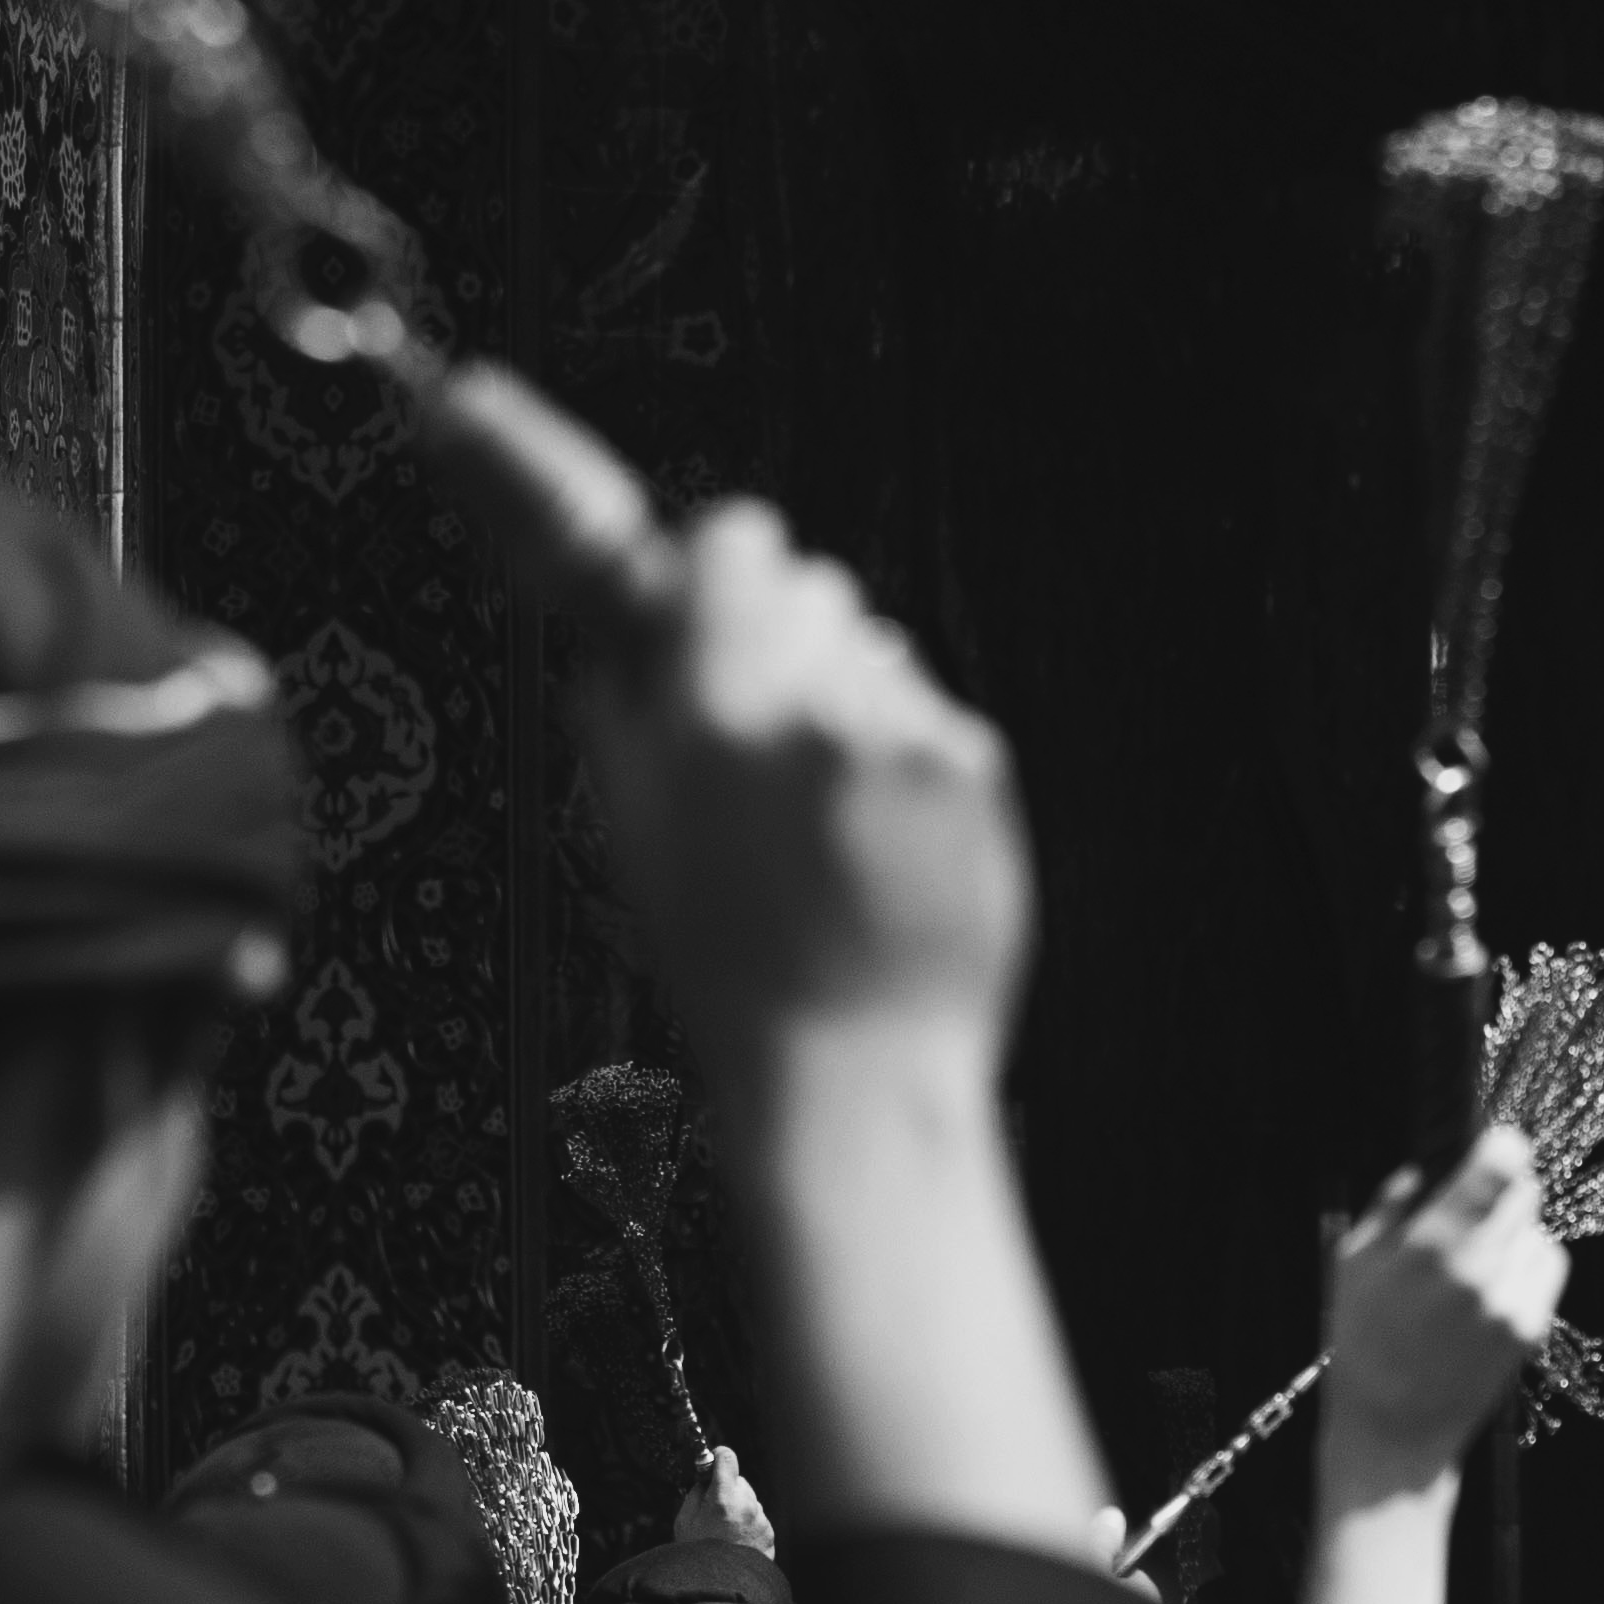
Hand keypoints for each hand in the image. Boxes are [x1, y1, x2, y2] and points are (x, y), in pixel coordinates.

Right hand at [576, 500, 1027, 1075]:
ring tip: (835, 816)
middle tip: (780, 734)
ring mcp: (899, 734)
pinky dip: (916, 763)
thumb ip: (632, 703)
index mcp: (708, 707)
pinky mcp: (971, 768)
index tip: (729, 596)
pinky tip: (892, 844)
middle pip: (817, 585)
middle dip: (796, 637)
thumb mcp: (635, 830)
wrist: (853, 1061)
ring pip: (882, 658)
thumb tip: (642, 617)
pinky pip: (936, 721)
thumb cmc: (731, 959)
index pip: (737, 542)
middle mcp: (809, 704)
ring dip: (858, 704)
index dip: (730, 568)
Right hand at [676, 1445, 775, 1555]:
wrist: (720, 1585)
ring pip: (750, 1500)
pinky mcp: (769, 1533)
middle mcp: (746, 1506)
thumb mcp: (685, 1519)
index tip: (714, 1460)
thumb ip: (696, 1493)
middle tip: (713, 1505)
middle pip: (739, 1481)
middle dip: (727, 1488)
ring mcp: (761, 1520)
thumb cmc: (697, 1553)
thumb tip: (705, 1479)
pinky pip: (758, 1518)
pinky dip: (748, 1523)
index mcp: (723, 1499)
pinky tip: (736, 1539)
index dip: (720, 1457)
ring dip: (739, 1506)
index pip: (728, 1459)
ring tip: (724, 1529)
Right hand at [1314, 1130, 1570, 1487]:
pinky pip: (1546, 1267)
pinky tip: (1492, 1282)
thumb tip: (1423, 1170)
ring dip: (1515, 1229)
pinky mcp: (1530, 1328)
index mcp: (1428, 1249)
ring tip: (1475, 1256)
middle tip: (1478, 1202)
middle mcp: (1478, 1274)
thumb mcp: (1352, 1267)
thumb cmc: (1362, 1344)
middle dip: (1504, 1188)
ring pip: (1537, 1231)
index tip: (1502, 1140)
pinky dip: (1528, 1263)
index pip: (1493, 1174)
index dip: (1504, 1147)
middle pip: (1523, 1195)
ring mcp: (1509, 1304)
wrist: (1394, 1432)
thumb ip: (1389, 1208)